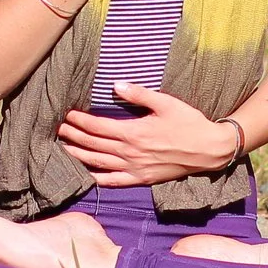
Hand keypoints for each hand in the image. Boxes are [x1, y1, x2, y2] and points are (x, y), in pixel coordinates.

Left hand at [58, 82, 240, 185]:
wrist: (209, 150)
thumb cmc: (189, 123)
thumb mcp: (166, 103)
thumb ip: (139, 94)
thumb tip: (116, 86)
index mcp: (134, 133)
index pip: (98, 127)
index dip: (80, 121)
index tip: (67, 115)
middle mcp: (130, 153)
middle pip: (94, 145)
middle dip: (74, 137)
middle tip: (58, 129)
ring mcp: (134, 169)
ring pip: (98, 163)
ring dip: (79, 156)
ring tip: (63, 149)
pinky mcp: (141, 179)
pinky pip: (114, 181)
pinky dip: (97, 179)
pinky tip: (85, 175)